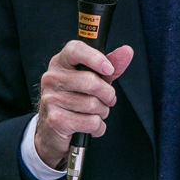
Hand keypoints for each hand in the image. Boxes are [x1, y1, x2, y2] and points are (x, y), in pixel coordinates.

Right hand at [34, 40, 134, 168]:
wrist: (54, 129)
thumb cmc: (77, 98)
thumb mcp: (95, 78)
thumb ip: (111, 65)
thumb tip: (127, 51)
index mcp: (61, 62)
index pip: (75, 50)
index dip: (95, 57)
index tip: (109, 69)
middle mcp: (52, 78)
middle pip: (91, 81)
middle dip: (107, 94)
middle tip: (107, 99)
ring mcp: (51, 99)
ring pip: (93, 104)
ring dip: (103, 112)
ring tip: (95, 113)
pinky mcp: (55, 120)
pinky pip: (90, 122)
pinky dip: (98, 127)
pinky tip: (91, 126)